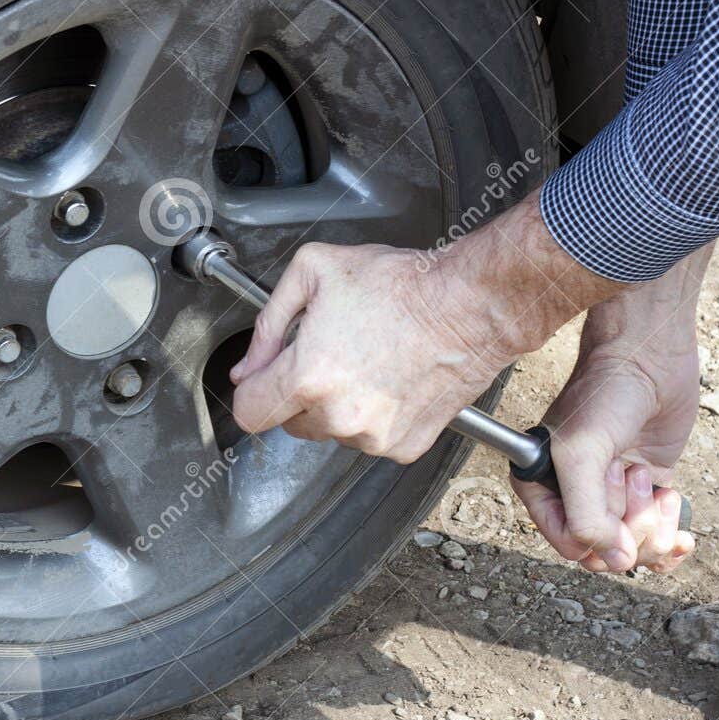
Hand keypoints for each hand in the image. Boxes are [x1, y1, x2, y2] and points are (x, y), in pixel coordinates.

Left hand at [228, 242, 508, 460]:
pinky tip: (391, 380)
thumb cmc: (401, 285)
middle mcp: (338, 416)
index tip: (268, 376)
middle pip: (289, 424)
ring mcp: (373, 437)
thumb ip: (268, 323)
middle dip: (298, 394)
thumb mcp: (314, 272)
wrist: (471, 305)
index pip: (248, 413)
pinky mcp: (404, 446)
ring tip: (367, 363)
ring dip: (337, 406)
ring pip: (330, 432)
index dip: (255, 389)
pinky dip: (374, 416)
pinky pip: (370, 439)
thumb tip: (247, 368)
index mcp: (308, 377)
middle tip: (330, 355)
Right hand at [510, 252, 707, 573]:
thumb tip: (611, 561)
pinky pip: (659, 535)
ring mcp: (613, 493)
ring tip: (651, 483)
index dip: (597, 538)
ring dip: (652, 523)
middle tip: (632, 477)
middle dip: (629, 524)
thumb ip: (586, 513)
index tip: (614, 511)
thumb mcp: (581, 455)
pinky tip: (678, 520)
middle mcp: (575, 494)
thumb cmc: (604, 394)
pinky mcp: (648, 487)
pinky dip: (673, 534)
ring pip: (636, 546)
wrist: (648, 356)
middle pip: (607, 549)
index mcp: (542, 487)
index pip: (569, 543)